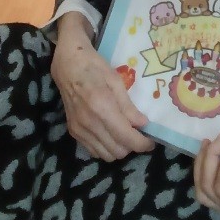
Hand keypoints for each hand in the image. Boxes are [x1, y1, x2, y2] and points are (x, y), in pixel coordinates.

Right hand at [51, 14, 154, 160]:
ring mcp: (79, 129)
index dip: (142, 143)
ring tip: (124, 133)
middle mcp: (89, 123)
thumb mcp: (116, 81)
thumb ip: (128, 106)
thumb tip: (143, 124)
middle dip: (132, 146)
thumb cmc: (94, 66)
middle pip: (117, 151)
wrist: (67, 64)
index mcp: (102, 106)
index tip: (151, 141)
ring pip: (106, 155)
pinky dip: (106, 147)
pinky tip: (110, 133)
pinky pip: (94, 151)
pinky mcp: (73, 132)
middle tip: (138, 133)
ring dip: (119, 148)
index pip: (126, 137)